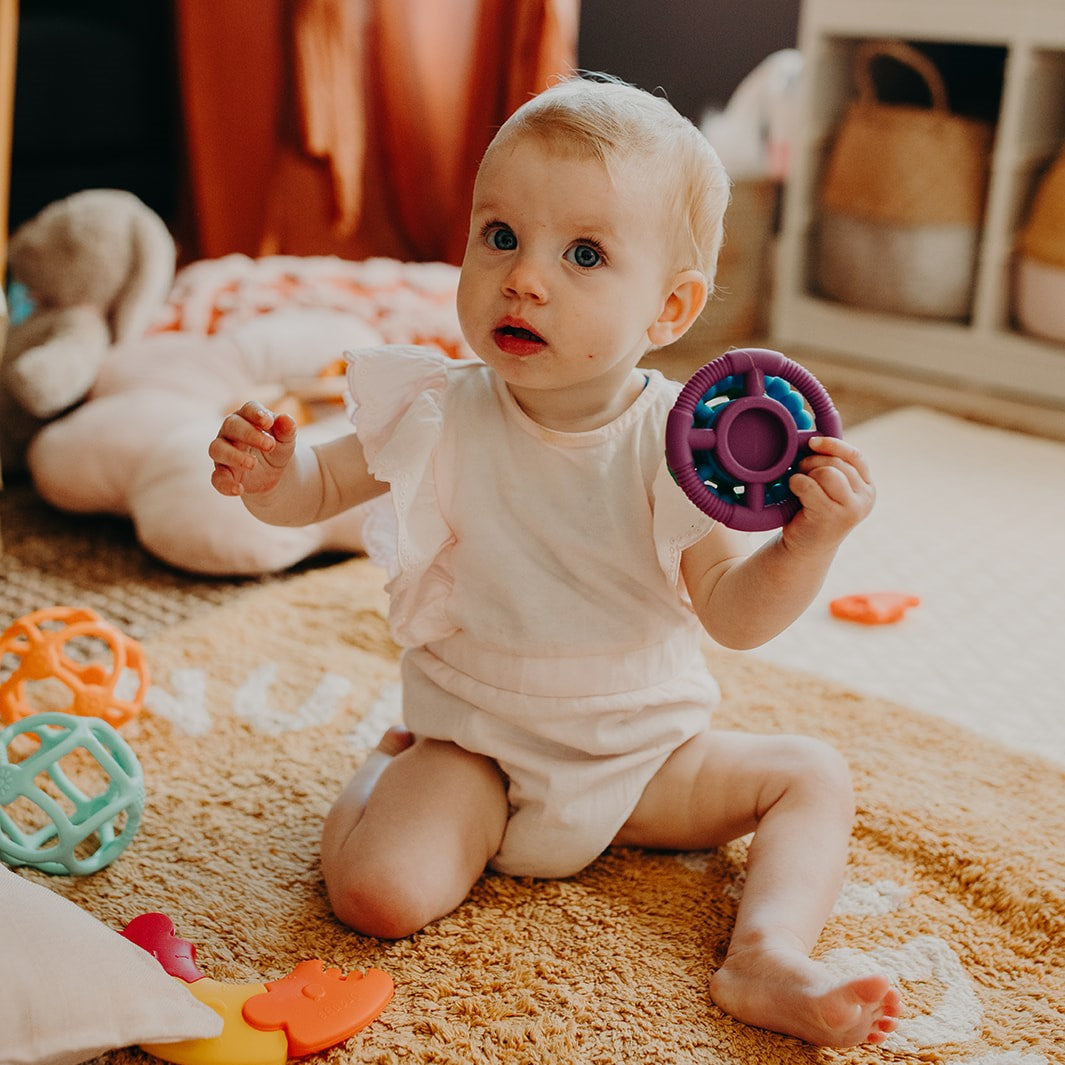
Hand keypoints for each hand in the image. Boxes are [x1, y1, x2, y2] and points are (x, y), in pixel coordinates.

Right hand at [209, 401, 297, 496]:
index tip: (268, 422)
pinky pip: (217, 478)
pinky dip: (226, 484)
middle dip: (249, 434)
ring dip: (234, 456)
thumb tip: (286, 419)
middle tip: (269, 445)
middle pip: (231, 425)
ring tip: (253, 464)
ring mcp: (223, 452)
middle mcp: (230, 432)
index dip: (256, 413)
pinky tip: (239, 490)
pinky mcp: (223, 473)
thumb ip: (287, 429)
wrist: (273, 472)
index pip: (248, 409)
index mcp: (248, 417)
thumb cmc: (276, 447)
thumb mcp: (286, 440)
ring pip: (217, 449)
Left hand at [783, 436, 874, 553]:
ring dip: (805, 473)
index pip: (855, 456)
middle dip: (812, 462)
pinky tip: (794, 493)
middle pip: (836, 463)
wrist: (804, 548)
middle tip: (800, 471)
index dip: (833, 445)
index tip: (812, 442)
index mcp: (867, 487)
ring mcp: (851, 509)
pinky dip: (796, 484)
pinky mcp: (832, 518)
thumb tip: (813, 437)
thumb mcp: (828, 487)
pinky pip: (809, 486)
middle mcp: (865, 498)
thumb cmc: (813, 512)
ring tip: (799, 484)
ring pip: (825, 472)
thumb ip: (830, 465)